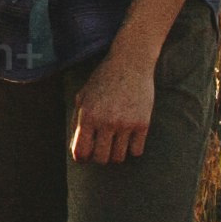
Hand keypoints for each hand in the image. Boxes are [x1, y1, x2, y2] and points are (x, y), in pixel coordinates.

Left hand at [70, 34, 161, 161]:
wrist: (131, 62)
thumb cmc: (104, 78)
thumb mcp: (83, 95)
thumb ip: (77, 121)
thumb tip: (77, 148)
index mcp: (88, 116)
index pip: (81, 152)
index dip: (82, 158)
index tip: (86, 156)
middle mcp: (106, 122)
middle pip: (101, 159)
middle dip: (100, 157)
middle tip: (102, 148)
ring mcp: (125, 124)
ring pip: (119, 158)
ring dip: (116, 154)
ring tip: (116, 143)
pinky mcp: (143, 123)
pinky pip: (137, 152)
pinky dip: (132, 149)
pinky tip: (130, 138)